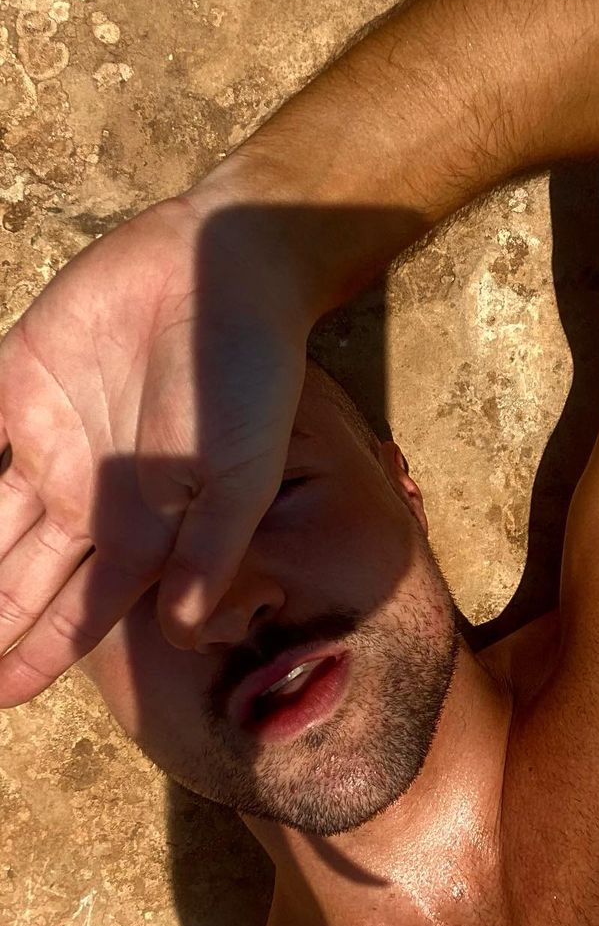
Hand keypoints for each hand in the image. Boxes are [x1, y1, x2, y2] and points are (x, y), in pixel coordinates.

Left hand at [0, 187, 313, 705]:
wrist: (224, 269)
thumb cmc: (248, 380)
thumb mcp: (242, 477)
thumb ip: (209, 553)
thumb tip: (180, 634)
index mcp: (143, 526)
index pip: (80, 609)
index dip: (37, 656)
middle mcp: (88, 494)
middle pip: (18, 579)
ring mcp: (47, 439)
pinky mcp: (14, 382)